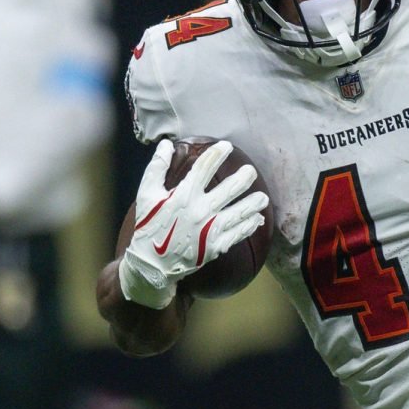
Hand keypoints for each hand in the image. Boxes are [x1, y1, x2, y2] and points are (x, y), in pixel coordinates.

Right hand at [116, 139, 268, 309]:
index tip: (227, 146)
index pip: (204, 168)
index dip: (217, 154)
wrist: (152, 264)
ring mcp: (210, 230)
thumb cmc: (149, 226)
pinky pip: (237, 234)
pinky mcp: (215, 246)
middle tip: (251, 171)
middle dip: (244, 178)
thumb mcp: (146, 194)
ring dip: (253, 203)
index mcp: (183, 196)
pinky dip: (249, 226)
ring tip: (263, 197)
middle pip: (229, 189)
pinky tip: (257, 219)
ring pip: (239, 212)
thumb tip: (167, 144)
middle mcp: (200, 211)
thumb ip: (157, 167)